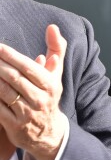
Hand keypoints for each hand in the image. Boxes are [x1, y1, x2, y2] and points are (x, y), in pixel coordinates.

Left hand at [0, 24, 67, 159]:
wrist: (48, 132)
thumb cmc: (48, 95)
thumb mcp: (56, 74)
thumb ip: (56, 48)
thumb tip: (52, 27)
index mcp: (50, 85)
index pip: (28, 67)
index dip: (11, 56)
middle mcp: (40, 99)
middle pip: (14, 78)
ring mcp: (27, 114)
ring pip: (4, 92)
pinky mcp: (14, 126)